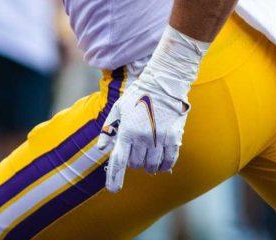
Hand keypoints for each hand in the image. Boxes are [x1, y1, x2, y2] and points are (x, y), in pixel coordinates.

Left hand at [95, 74, 189, 191]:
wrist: (163, 85)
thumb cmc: (137, 96)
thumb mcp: (118, 109)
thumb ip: (109, 130)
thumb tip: (102, 149)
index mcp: (127, 130)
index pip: (119, 160)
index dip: (114, 177)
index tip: (113, 190)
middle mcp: (142, 137)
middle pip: (135, 164)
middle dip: (133, 162)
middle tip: (135, 149)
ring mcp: (159, 139)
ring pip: (152, 165)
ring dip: (148, 164)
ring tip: (147, 153)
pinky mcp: (174, 138)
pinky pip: (169, 161)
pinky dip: (164, 165)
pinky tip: (161, 163)